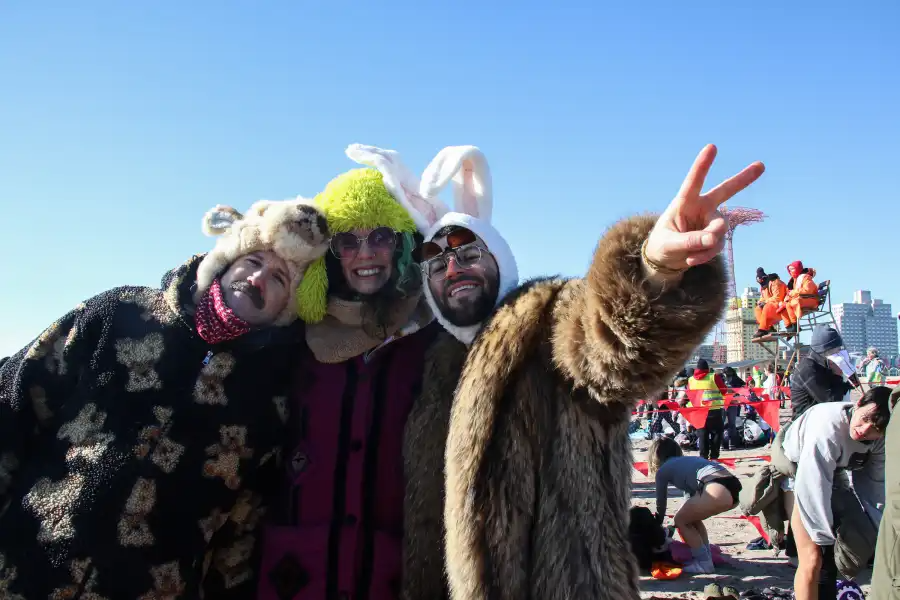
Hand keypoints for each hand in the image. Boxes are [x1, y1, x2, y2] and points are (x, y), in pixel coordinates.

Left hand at [645, 145, 764, 270]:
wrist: (665, 259)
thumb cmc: (662, 245)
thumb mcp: (669, 244)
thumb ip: (690, 240)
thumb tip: (713, 238)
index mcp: (684, 202)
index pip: (693, 182)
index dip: (702, 165)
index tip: (712, 147)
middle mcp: (701, 207)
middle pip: (725, 191)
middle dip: (743, 179)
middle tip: (761, 165)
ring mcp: (711, 221)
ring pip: (719, 231)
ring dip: (706, 247)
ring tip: (688, 255)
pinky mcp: (716, 234)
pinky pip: (717, 245)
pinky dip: (705, 255)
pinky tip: (691, 259)